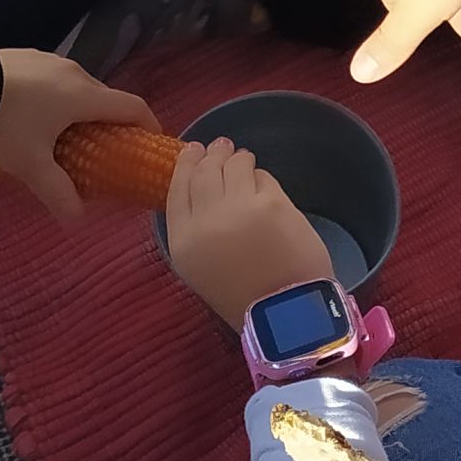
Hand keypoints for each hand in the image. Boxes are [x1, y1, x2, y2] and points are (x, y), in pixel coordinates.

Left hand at [0, 49, 161, 220]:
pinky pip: (52, 78)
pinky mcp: (22, 54)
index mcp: (83, 95)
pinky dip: (54, 97)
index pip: (133, 106)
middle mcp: (72, 71)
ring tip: (63, 136)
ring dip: (79, 109)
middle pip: (104, 97)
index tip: (150, 143)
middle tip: (101, 150)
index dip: (148, 125)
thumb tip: (78, 222)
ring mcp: (46, 58)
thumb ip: (58, 194)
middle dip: (109, 123)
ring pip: (76, 86)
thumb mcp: (30, 166)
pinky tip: (30, 115)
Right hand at [165, 136, 333, 332]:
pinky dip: (262, 178)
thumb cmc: (243, 298)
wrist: (284, 313)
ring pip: (234, 166)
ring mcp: (239, 207)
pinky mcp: (272, 203)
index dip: (185, 166)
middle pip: (204, 172)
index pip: (177, 189)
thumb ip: (197, 231)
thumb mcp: (201, 269)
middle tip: (220, 147)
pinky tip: (262, 181)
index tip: (192, 151)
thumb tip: (205, 195)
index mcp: (183, 242)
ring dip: (238, 159)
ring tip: (242, 158)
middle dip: (211, 155)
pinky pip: (263, 178)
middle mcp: (206, 220)